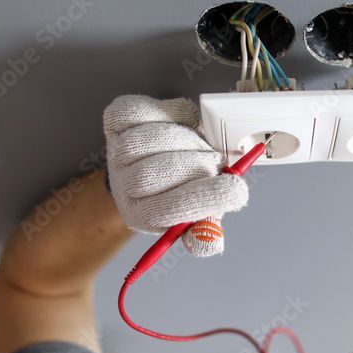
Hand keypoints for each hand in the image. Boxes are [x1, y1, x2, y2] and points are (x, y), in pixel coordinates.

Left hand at [103, 95, 247, 256]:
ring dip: (187, 139)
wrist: (152, 162)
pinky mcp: (116, 119)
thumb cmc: (178, 189)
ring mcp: (116, 149)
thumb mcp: (195, 216)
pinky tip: (184, 122)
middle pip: (153, 172)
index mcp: (140, 214)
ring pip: (150, 139)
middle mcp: (122, 184)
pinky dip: (171, 111)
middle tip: (217, 164)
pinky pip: (142, 110)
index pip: (168, 210)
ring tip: (200, 147)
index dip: (205, 198)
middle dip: (196, 165)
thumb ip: (205, 230)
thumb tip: (211, 242)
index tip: (236, 189)